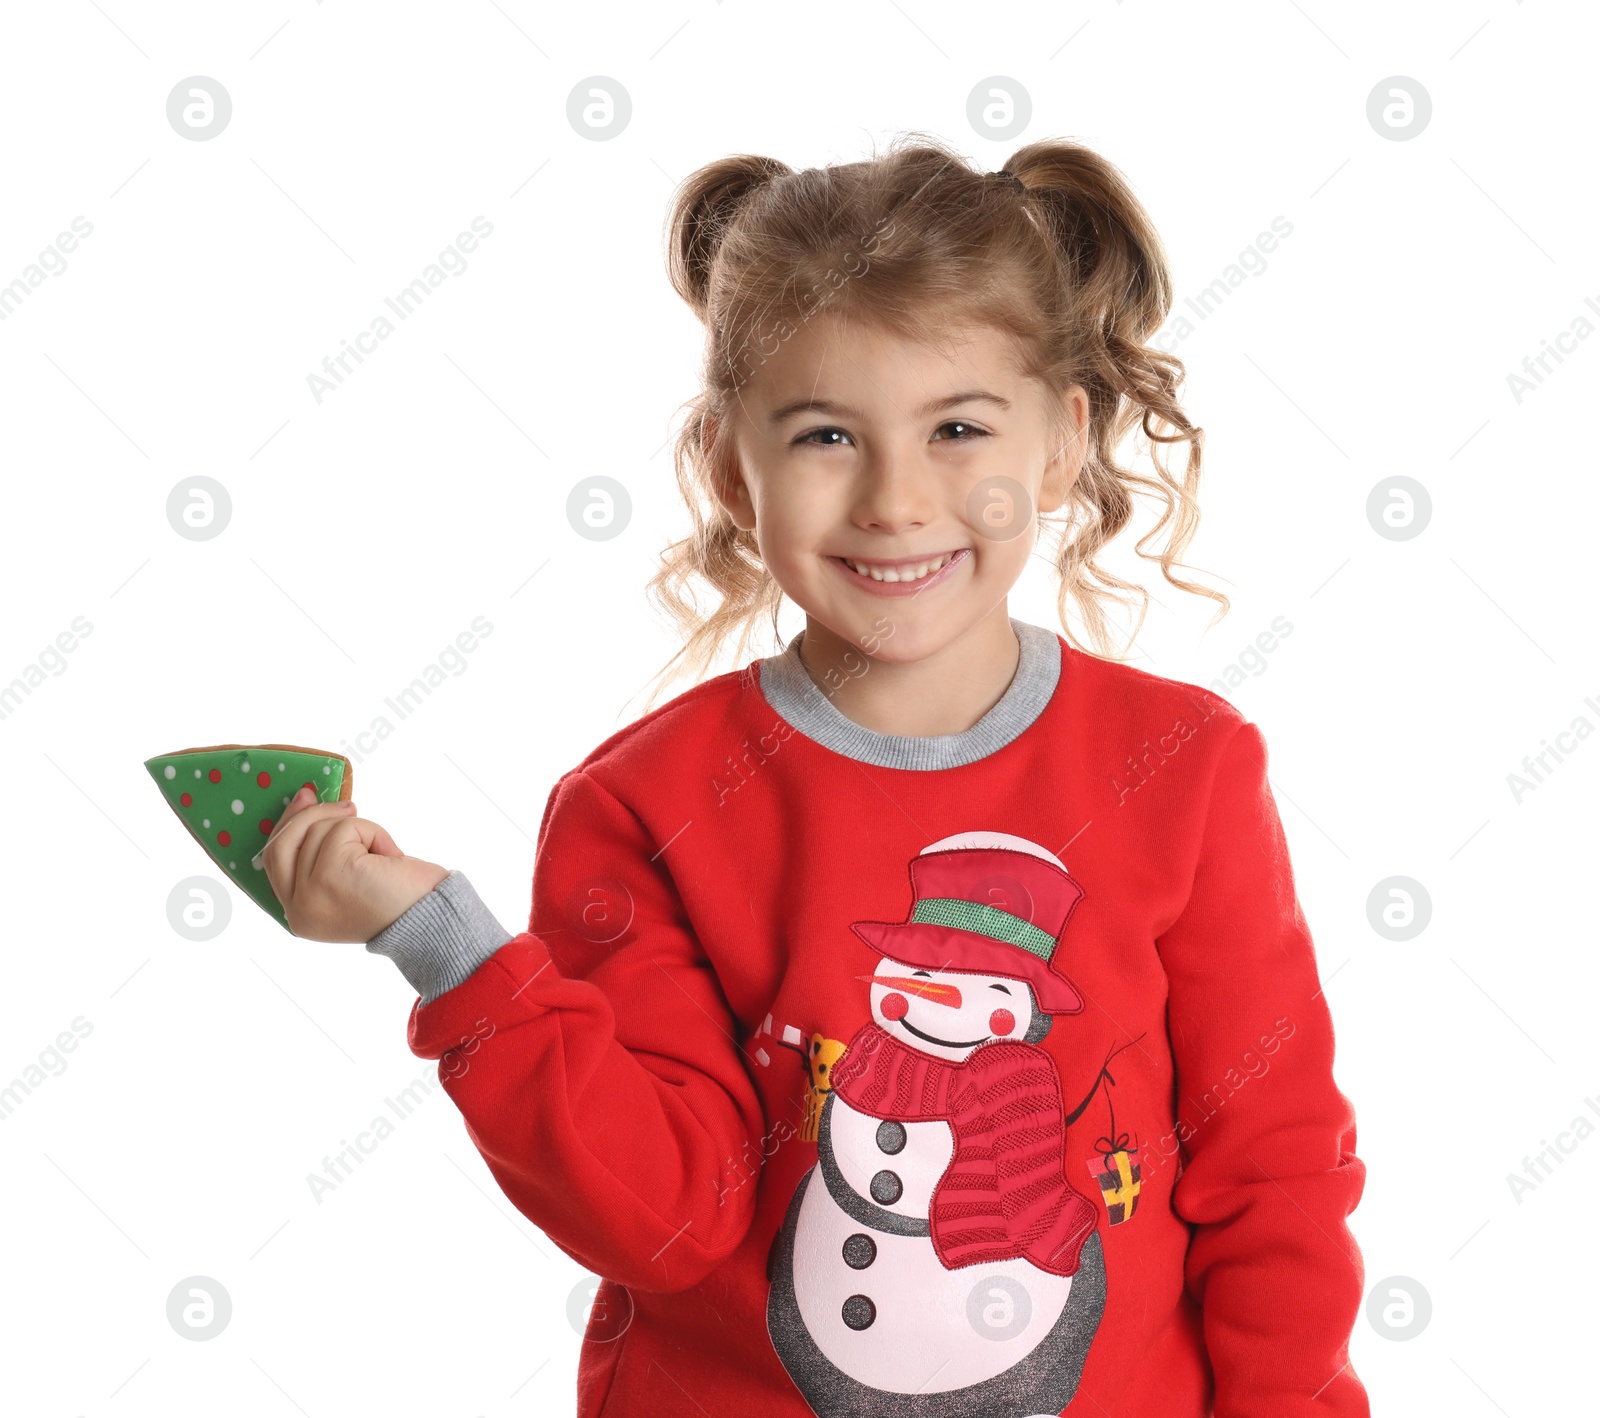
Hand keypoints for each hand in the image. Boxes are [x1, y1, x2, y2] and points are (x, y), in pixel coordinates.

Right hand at [258, 784, 448, 941]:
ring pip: (317, 830)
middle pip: (282, 844)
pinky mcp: (329, 874)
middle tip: (343, 802)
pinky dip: (371, 831)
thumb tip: (308, 807)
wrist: (434, 920)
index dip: (287, 827)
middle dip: (309, 816)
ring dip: (356, 828)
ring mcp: (309, 893)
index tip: (303, 800)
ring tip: (383, 851)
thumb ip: (322, 860)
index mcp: (300, 916)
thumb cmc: (402, 900)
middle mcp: (297, 910)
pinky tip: (389, 854)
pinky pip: (343, 829)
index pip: (276, 864)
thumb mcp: (349, 883)